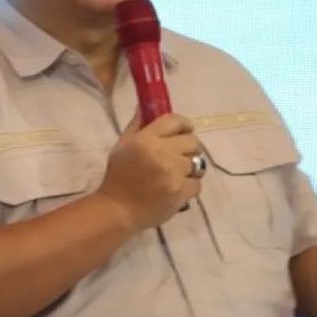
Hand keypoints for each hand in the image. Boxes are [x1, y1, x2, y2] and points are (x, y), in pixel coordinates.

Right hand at [98, 113, 201, 229]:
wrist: (118, 210)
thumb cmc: (118, 176)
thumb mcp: (122, 146)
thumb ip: (137, 125)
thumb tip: (146, 107)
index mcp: (146, 139)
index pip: (176, 121)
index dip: (183, 124)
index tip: (183, 130)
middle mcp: (163, 153)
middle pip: (192, 141)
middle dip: (187, 147)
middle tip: (178, 155)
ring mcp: (173, 174)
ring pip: (197, 162)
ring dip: (189, 167)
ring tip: (177, 173)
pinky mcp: (180, 192)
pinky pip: (197, 183)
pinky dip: (190, 185)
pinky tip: (177, 187)